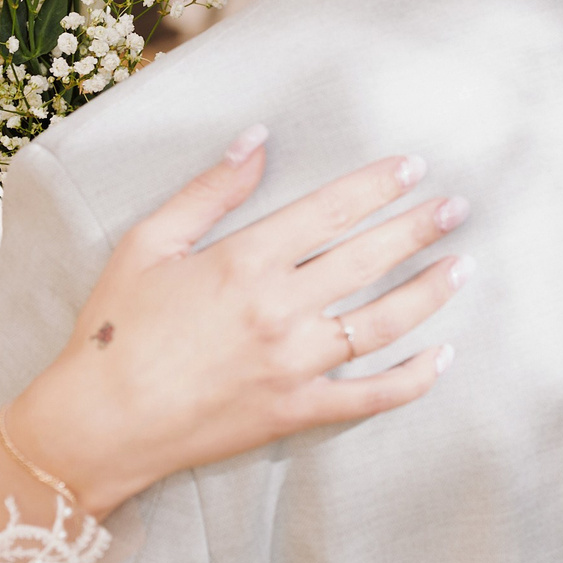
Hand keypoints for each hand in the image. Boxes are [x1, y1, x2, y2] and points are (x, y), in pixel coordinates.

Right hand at [6, 127, 468, 514]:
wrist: (100, 423)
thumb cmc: (116, 329)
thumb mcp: (149, 243)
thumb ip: (208, 191)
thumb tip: (258, 140)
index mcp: (245, 261)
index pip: (331, 210)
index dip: (377, 185)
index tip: (413, 167)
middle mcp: (280, 309)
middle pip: (369, 258)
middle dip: (420, 227)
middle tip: (458, 207)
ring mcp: (295, 365)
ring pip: (383, 323)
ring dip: (429, 292)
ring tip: (462, 267)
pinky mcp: (296, 412)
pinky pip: (370, 396)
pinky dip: (412, 379)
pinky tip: (442, 357)